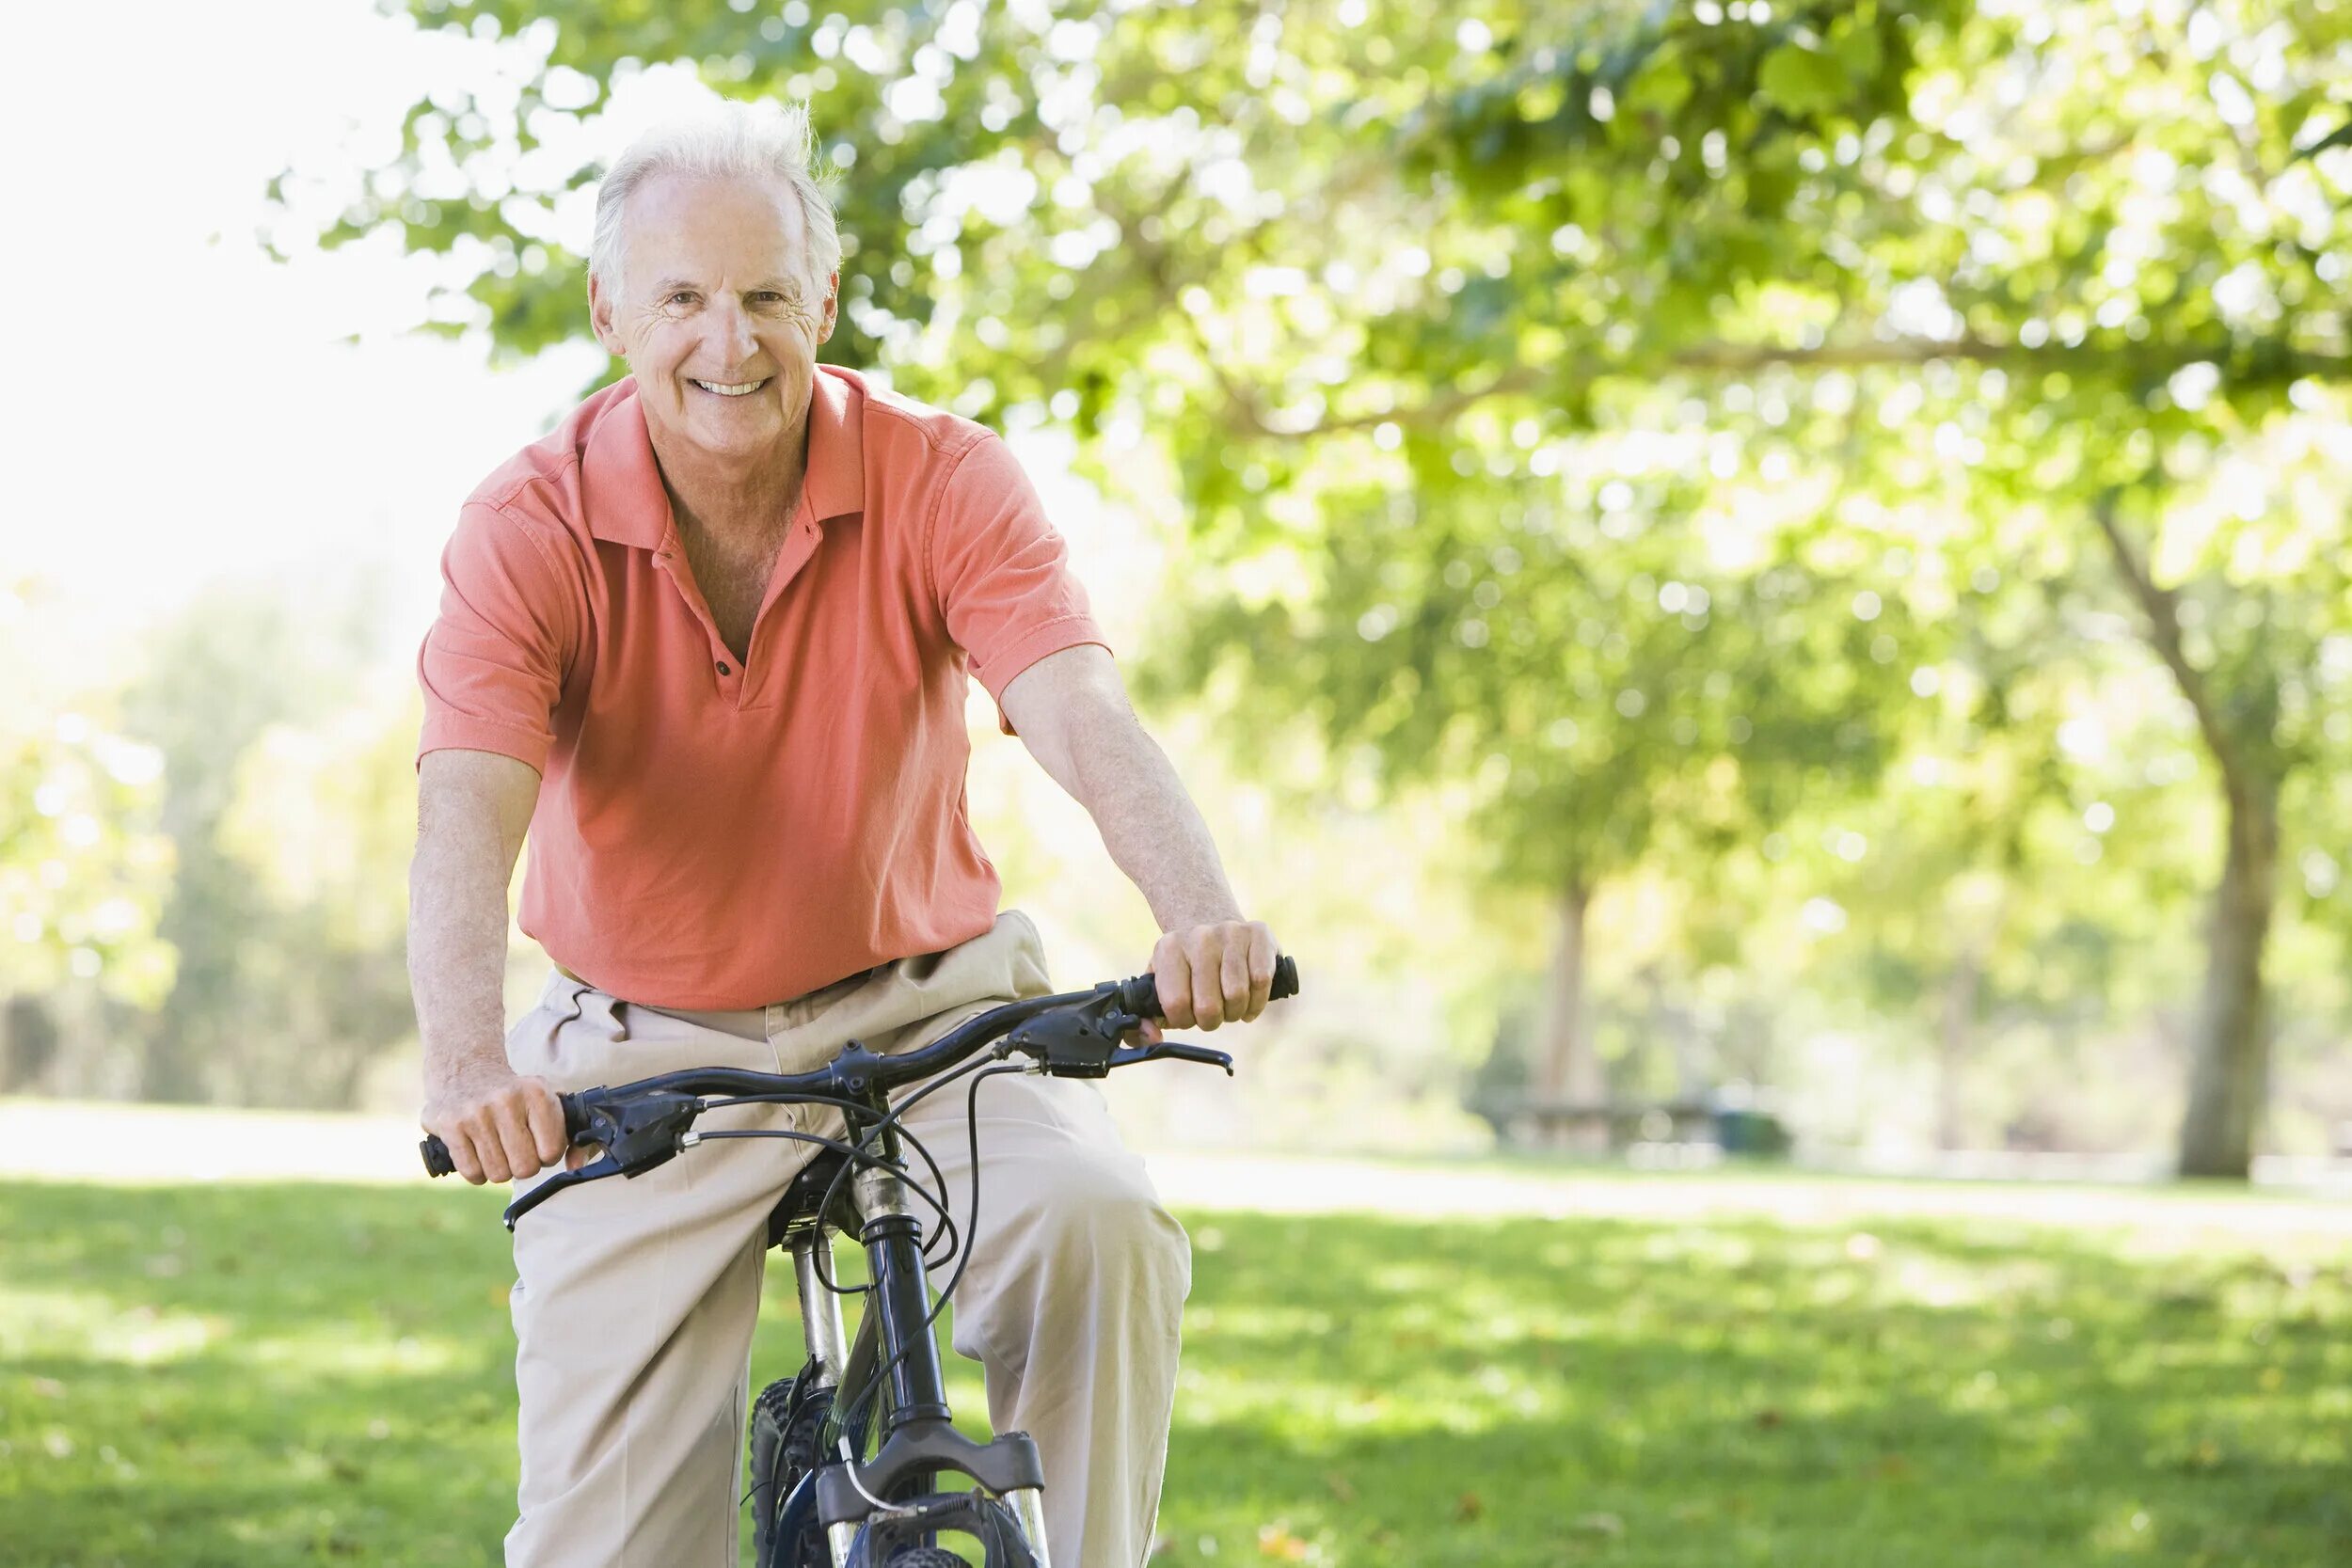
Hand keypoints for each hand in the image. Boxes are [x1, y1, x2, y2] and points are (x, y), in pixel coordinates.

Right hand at [421, 1060, 586, 1184]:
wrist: (465, 1068)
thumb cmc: (513, 1095)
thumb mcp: (543, 1100)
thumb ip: (566, 1132)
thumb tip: (576, 1166)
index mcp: (536, 1093)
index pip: (552, 1151)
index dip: (547, 1156)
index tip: (538, 1146)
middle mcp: (506, 1101)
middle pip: (525, 1168)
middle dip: (523, 1166)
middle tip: (516, 1151)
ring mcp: (476, 1113)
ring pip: (498, 1174)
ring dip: (499, 1169)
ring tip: (496, 1148)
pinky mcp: (451, 1126)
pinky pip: (471, 1172)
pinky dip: (477, 1172)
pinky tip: (478, 1153)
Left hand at [1149, 919, 1277, 1031]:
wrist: (1213, 922)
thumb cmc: (1186, 966)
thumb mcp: (1159, 982)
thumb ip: (1145, 1016)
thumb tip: (1152, 1038)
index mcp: (1169, 948)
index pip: (1176, 1003)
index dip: (1184, 1021)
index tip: (1188, 1016)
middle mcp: (1199, 936)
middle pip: (1208, 1006)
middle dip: (1212, 1021)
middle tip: (1212, 1013)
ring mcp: (1230, 932)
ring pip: (1237, 996)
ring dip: (1236, 1012)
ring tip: (1230, 1005)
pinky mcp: (1258, 934)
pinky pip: (1261, 982)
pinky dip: (1257, 1001)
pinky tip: (1250, 999)